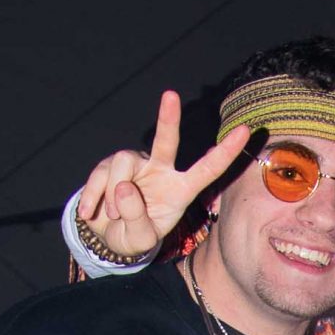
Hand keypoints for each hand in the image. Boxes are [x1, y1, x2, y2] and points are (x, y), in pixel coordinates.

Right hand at [74, 88, 248, 257]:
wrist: (106, 238)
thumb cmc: (133, 237)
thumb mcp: (140, 239)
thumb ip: (136, 219)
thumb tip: (123, 187)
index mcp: (180, 190)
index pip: (207, 170)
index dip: (225, 152)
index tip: (245, 131)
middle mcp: (161, 171)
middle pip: (166, 141)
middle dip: (168, 118)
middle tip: (171, 95)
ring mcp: (136, 165)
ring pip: (122, 164)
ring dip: (113, 195)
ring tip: (113, 216)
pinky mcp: (109, 165)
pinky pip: (100, 175)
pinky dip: (92, 196)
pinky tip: (90, 213)